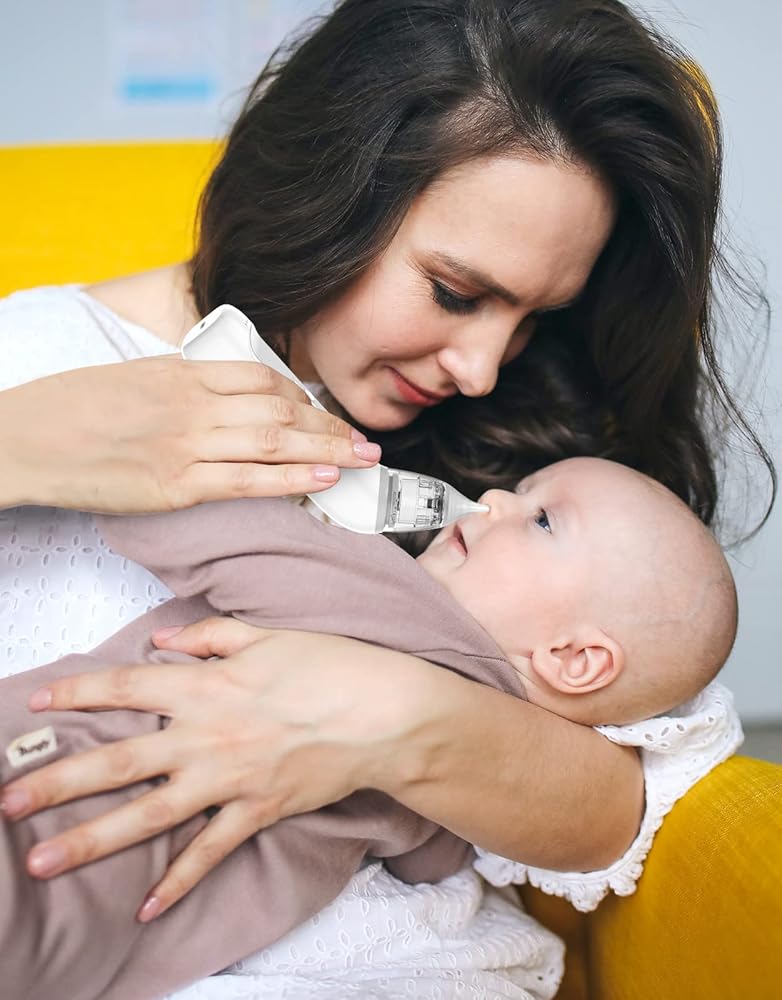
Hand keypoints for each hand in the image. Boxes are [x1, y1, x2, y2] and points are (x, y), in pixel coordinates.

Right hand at [0, 357, 379, 510]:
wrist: (25, 439)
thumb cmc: (71, 408)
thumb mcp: (134, 378)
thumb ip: (184, 388)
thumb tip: (223, 400)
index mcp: (182, 373)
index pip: (262, 378)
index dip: (302, 396)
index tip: (322, 412)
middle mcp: (193, 404)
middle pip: (281, 409)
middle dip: (329, 424)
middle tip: (365, 440)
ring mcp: (187, 444)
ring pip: (274, 441)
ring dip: (326, 449)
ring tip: (362, 459)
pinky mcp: (176, 485)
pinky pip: (247, 480)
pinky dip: (291, 478)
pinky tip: (323, 478)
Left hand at [0, 618, 425, 919]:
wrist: (383, 713)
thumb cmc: (330, 666)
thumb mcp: (268, 636)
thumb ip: (209, 637)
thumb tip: (160, 640)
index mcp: (207, 685)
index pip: (128, 686)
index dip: (80, 694)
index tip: (39, 705)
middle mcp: (207, 734)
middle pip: (120, 761)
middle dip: (58, 781)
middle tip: (6, 803)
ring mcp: (229, 778)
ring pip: (149, 814)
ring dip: (93, 839)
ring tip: (44, 860)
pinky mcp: (256, 811)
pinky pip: (209, 851)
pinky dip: (178, 880)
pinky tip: (145, 907)